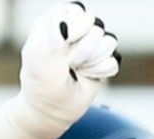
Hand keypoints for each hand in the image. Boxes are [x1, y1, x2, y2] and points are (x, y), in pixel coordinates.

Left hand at [18, 1, 120, 125]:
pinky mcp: (103, 59)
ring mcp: (91, 43)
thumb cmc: (41, 84)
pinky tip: (86, 76)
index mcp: (56, 21)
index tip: (61, 47)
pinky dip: (99, 72)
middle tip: (67, 64)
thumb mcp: (39, 59)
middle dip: (83, 50)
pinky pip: (113, 60)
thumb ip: (54, 35)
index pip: (76, 12)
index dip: (73, 30)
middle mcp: (76, 28)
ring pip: (108, 42)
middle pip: (95, 27)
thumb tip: (71, 21)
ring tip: (76, 69)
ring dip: (91, 61)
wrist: (51, 111)